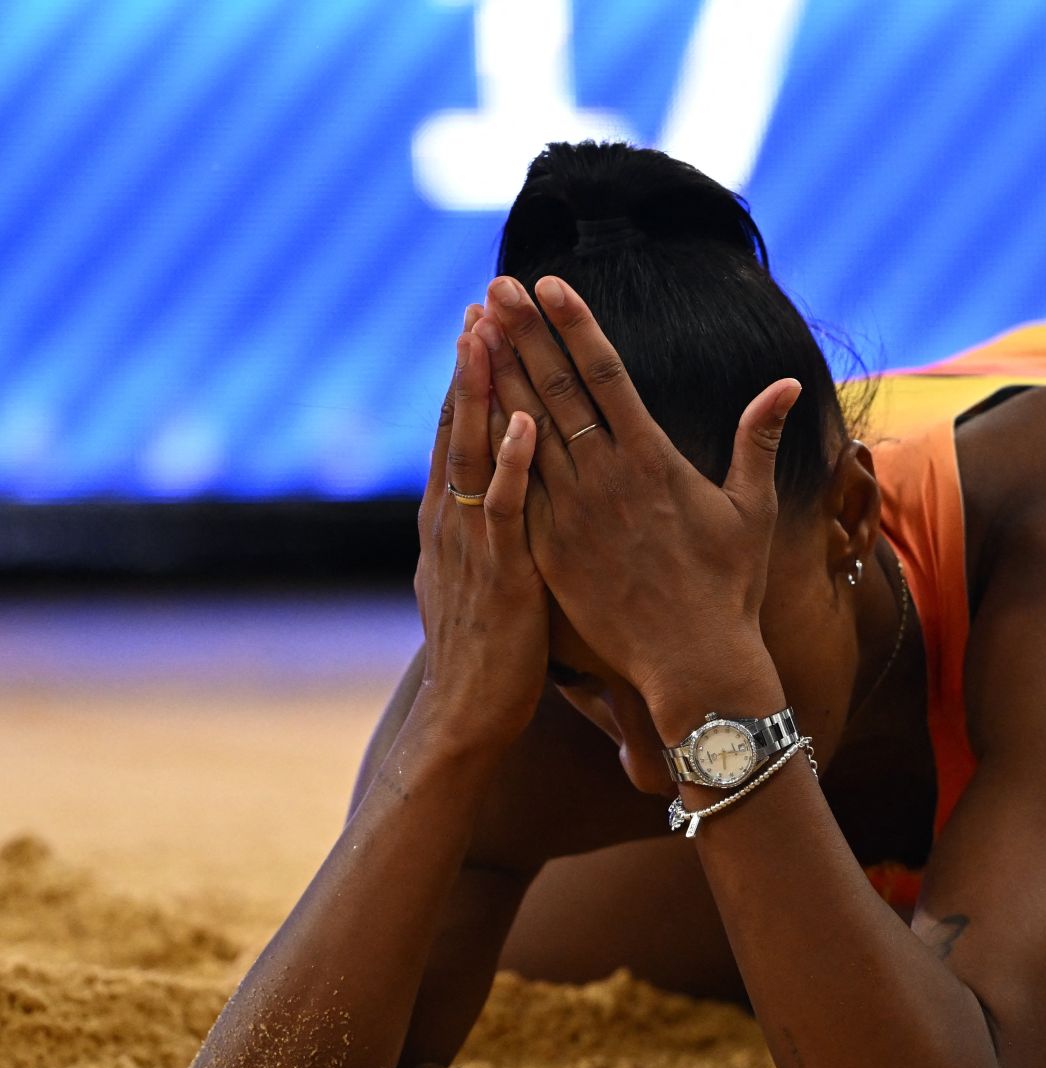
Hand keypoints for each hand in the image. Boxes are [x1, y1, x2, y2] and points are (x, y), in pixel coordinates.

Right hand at [411, 306, 549, 751]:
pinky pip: (504, 510)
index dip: (465, 379)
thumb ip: (487, 536)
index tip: (478, 324)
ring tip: (489, 337)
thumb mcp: (481, 580)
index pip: (456, 433)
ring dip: (480, 394)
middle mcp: (453, 522)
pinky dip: (510, 465)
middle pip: (457, 427)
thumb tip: (491, 506)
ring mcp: (473, 545)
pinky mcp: (501, 574)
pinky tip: (521, 424)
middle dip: (469, 365)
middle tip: (480, 303)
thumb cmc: (488, 654)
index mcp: (452, 520)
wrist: (468, 716)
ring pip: (472, 454)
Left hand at [472, 275, 799, 706]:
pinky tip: (468, 413)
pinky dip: (489, 445)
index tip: (548, 285)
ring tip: (472, 332)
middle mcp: (606, 476)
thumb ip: (757, 439)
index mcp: (653, 459)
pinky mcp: (549, 547)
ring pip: (524, 429)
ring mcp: (571, 512)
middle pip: (556, 389)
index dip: (576, 325)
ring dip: (497, 377)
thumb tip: (785, 383)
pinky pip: (510, 485)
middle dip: (524, 334)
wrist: (693, 662)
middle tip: (494, 288)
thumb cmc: (729, 588)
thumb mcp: (750, 508)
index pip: (606, 374)